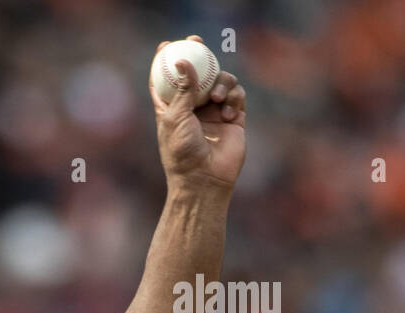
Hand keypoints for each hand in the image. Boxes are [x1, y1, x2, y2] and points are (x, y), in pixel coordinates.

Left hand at [150, 35, 246, 193]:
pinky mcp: (234, 117)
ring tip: (218, 98)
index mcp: (172, 109)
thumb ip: (182, 89)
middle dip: (198, 56)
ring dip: (222, 82)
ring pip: (221, 80)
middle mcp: (193, 108)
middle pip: (197, 74)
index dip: (166, 62)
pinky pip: (237, 95)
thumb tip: (182, 61)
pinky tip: (230, 114)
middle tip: (197, 41)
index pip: (167, 81)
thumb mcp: (175, 118)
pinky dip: (234, 98)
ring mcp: (214, 112)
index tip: (166, 45)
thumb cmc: (182, 153)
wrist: (205, 178)